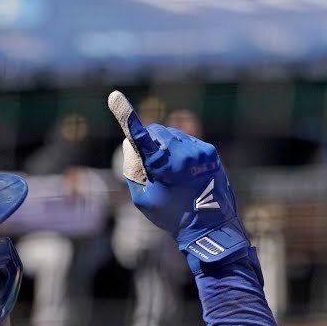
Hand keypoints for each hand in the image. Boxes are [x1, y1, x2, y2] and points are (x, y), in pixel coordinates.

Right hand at [108, 90, 249, 271]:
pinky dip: (182, 152)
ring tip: (173, 174)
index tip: (115, 96)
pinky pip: (189, 143)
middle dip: (150, 142)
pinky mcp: (211, 153)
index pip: (141, 136)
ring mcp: (199, 151)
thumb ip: (133, 169)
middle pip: (157, 131)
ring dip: (167, 147)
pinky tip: (186, 173)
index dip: (125, 115)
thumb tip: (132, 144)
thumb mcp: (143, 199)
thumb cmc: (172, 217)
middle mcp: (183, 152)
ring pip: (174, 135)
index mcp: (164, 165)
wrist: (211, 229)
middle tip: (151, 165)